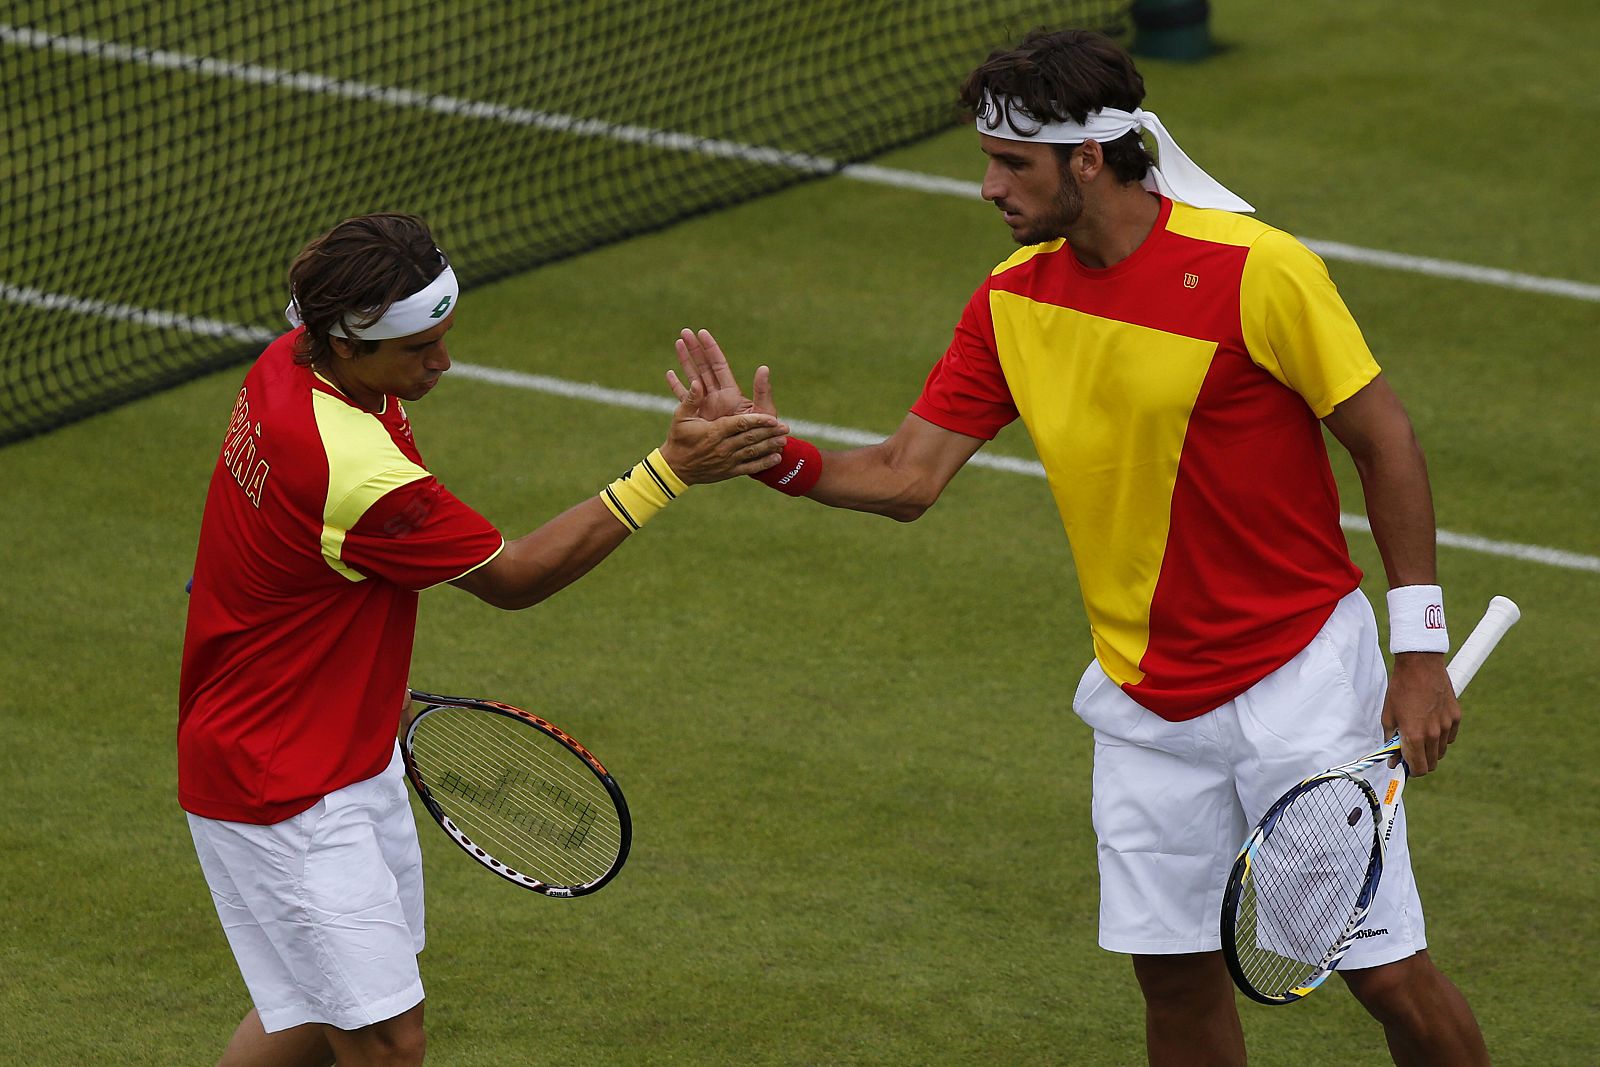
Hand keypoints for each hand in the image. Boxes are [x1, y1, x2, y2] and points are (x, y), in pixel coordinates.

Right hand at [658, 377, 787, 484]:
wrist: (675, 469)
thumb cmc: (678, 439)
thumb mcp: (680, 417)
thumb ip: (690, 400)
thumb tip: (696, 382)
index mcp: (714, 432)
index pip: (740, 425)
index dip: (757, 422)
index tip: (771, 418)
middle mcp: (723, 447)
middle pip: (751, 438)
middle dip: (769, 433)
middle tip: (785, 427)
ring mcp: (727, 461)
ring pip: (753, 453)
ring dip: (770, 446)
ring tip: (784, 441)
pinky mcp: (729, 472)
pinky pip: (749, 468)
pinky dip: (763, 464)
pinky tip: (776, 458)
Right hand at [668, 328, 779, 421]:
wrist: (748, 455)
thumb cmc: (761, 432)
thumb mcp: (763, 411)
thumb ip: (762, 391)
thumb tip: (764, 368)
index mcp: (730, 393)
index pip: (719, 365)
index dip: (711, 349)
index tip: (702, 332)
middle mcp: (717, 396)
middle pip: (704, 368)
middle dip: (695, 349)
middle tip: (685, 331)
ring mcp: (706, 405)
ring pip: (692, 378)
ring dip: (685, 361)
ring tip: (678, 342)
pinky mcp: (698, 417)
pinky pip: (684, 399)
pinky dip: (677, 386)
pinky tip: (669, 373)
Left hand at [1382, 652, 1460, 775]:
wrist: (1420, 665)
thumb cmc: (1400, 689)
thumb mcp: (1388, 716)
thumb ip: (1391, 741)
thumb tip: (1393, 759)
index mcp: (1415, 736)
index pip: (1419, 768)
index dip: (1411, 771)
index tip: (1406, 767)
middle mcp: (1434, 734)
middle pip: (1432, 763)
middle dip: (1420, 761)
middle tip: (1410, 751)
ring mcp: (1447, 726)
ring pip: (1440, 751)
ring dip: (1430, 749)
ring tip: (1419, 733)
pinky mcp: (1456, 717)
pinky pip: (1450, 737)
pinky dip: (1441, 737)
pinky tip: (1431, 724)